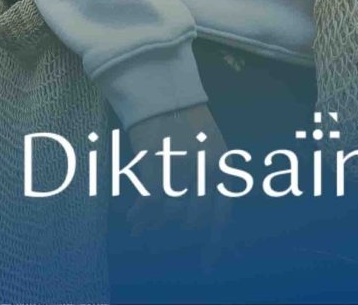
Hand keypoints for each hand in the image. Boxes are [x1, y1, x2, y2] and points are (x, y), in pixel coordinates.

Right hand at [121, 104, 229, 262]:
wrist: (163, 90)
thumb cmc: (186, 121)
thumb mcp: (212, 147)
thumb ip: (212, 181)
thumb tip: (198, 221)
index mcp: (223, 165)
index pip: (221, 214)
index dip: (214, 244)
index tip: (206, 267)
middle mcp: (206, 167)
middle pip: (193, 220)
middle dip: (176, 232)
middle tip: (162, 237)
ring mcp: (181, 165)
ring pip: (169, 213)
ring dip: (154, 225)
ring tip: (142, 231)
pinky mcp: (156, 161)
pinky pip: (151, 201)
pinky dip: (142, 215)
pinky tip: (135, 220)